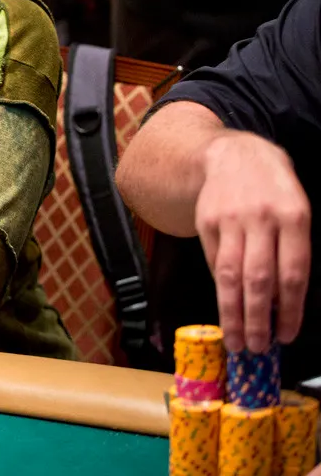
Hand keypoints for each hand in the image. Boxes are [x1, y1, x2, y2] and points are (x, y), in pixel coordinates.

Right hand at [196, 132, 310, 352]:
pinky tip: (226, 306)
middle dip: (258, 318)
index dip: (290, 309)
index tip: (287, 336)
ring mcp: (230, 220)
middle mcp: (261, 219)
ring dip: (233, 312)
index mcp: (293, 217)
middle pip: (258, 278)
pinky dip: (220, 288)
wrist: (234, 154)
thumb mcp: (296, 211)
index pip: (293, 273)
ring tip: (237, 339)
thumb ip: (291, 251)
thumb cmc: (273, 189)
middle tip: (257, 347)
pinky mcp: (205, 222)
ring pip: (230, 274)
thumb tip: (283, 302)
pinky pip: (213, 261)